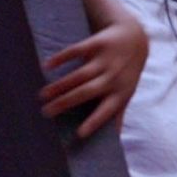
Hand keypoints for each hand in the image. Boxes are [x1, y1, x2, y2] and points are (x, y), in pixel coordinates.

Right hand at [42, 0, 148, 138]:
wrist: (134, 38)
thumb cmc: (127, 71)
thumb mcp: (127, 91)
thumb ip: (118, 112)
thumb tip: (115, 138)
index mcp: (120, 92)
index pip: (107, 110)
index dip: (95, 122)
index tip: (79, 134)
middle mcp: (113, 77)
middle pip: (87, 92)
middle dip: (67, 102)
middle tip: (46, 112)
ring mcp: (105, 60)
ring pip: (80, 75)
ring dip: (60, 85)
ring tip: (42, 95)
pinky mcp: (97, 43)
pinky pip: (77, 51)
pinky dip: (61, 58)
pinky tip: (47, 66)